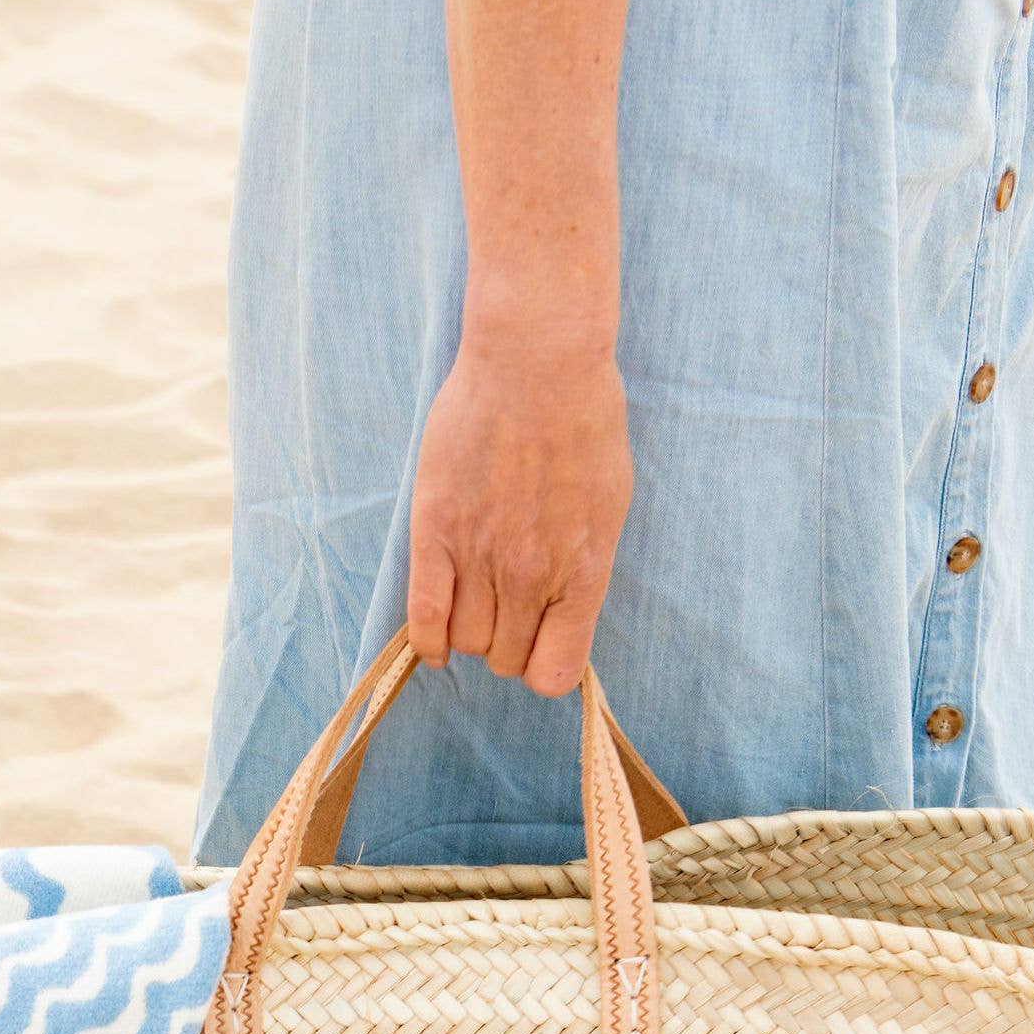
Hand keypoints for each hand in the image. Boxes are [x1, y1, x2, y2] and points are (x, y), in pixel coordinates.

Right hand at [405, 328, 632, 696]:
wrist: (537, 361)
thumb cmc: (582, 423)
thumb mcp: (609, 503)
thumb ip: (584, 566)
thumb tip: (564, 612)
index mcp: (582, 571)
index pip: (554, 672)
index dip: (543, 667)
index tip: (539, 645)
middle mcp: (531, 574)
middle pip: (505, 658)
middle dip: (506, 644)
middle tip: (505, 612)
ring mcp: (480, 556)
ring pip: (465, 641)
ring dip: (468, 634)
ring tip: (473, 603)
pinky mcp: (435, 532)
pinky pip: (424, 615)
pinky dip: (427, 640)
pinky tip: (434, 642)